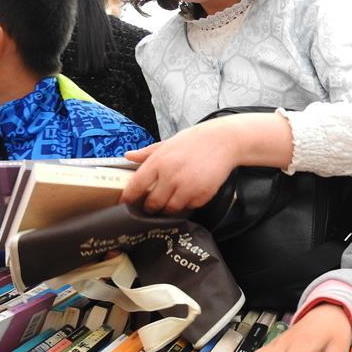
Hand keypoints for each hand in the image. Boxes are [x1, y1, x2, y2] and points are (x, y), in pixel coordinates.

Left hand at [121, 120, 238, 214]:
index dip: (128, 198)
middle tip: (152, 206)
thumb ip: (147, 152)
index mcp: (158, 162)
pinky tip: (190, 193)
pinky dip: (188, 204)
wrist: (224, 141)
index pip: (135, 187)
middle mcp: (171, 176)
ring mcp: (187, 187)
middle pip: (152, 204)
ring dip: (169, 207)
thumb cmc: (195, 141)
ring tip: (172, 199)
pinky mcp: (202, 194)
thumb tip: (128, 156)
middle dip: (150, 207)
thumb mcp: (168, 143)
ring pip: (171, 209)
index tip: (126, 203)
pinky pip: (190, 207)